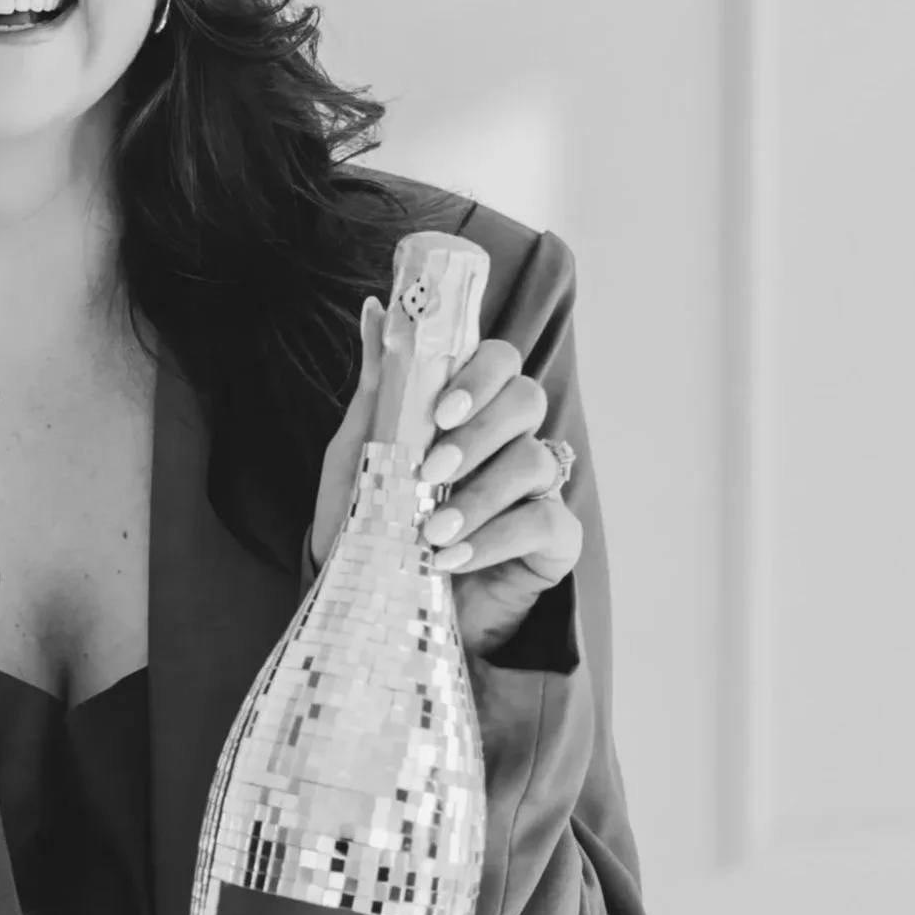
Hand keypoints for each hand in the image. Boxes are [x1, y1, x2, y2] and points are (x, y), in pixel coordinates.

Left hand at [308, 298, 581, 659]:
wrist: (378, 606)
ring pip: (534, 461)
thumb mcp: (360, 452)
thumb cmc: (372, 524)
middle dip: (479, 434)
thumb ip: (377, 383)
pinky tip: (454, 559)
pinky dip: (496, 539)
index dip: (480, 375)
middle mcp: (509, 439)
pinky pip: (548, 521)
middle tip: (432, 472)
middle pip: (526, 399)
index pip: (500, 360)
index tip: (441, 412)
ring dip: (479, 496)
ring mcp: (536, 488)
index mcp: (469, 408)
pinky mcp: (554, 540)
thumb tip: (375, 308)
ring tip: (431, 531)